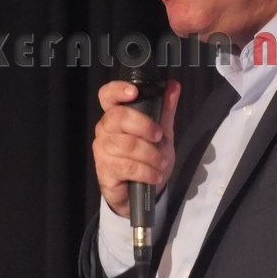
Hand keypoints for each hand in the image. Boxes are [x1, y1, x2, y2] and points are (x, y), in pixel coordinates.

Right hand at [93, 79, 179, 217]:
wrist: (139, 192)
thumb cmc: (147, 157)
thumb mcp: (161, 132)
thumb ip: (165, 109)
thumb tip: (174, 85)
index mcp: (116, 115)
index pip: (107, 95)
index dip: (117, 90)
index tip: (134, 92)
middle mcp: (105, 129)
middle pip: (118, 117)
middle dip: (144, 126)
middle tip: (159, 137)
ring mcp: (102, 150)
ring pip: (126, 145)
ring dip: (150, 155)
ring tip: (161, 163)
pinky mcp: (105, 170)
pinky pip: (128, 167)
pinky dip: (147, 171)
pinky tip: (154, 175)